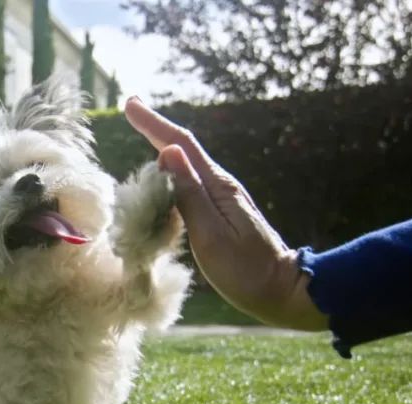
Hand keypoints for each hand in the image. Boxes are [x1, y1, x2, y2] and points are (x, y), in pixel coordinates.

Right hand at [124, 97, 327, 330]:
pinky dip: (167, 177)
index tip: (130, 104)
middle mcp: (219, 187)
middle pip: (182, 150)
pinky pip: (187, 188)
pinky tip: (158, 180)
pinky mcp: (218, 215)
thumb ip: (189, 195)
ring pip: (183, 169)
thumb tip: (168, 153)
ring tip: (139, 134)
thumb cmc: (245, 270)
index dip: (153, 124)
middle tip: (131, 108)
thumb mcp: (211, 235)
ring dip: (160, 150)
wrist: (281, 291)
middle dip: (155, 129)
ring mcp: (220, 200)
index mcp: (217, 187)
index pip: (181, 146)